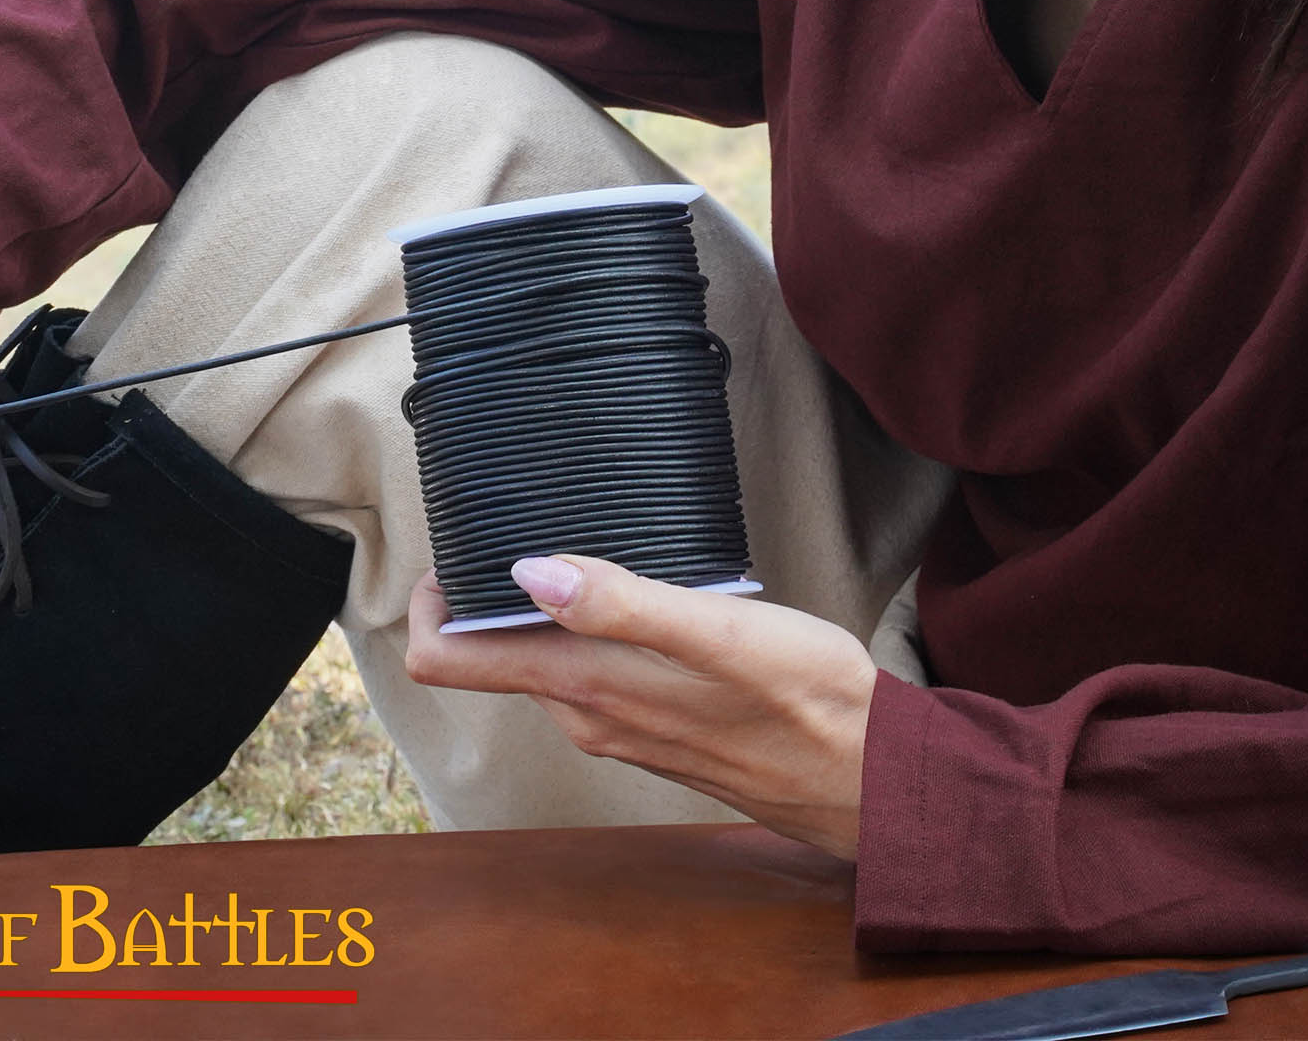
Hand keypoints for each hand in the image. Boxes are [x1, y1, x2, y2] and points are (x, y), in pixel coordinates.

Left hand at [404, 555, 876, 857]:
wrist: (876, 781)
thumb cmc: (810, 702)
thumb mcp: (721, 635)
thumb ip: (625, 605)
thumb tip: (530, 573)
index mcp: (588, 689)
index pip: (450, 663)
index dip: (431, 604)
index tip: (451, 547)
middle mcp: (589, 717)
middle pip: (489, 659)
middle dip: (478, 597)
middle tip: (501, 525)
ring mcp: (623, 728)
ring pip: (541, 666)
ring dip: (531, 615)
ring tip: (559, 547)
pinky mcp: (658, 729)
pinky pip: (589, 678)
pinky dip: (581, 636)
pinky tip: (624, 598)